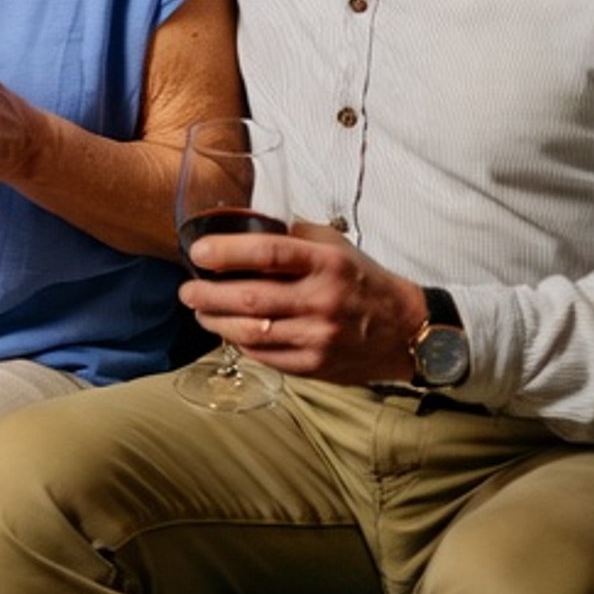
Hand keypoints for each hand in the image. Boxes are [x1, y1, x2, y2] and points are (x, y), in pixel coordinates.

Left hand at [179, 221, 424, 385]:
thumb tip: (246, 226)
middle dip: (208, 294)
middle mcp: (322, 300)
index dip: (227, 252)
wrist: (406, 330)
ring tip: (200, 310)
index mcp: (326, 262)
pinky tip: (229, 332)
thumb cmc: (363, 281)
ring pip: (252, 332)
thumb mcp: (336, 246)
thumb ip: (294, 236)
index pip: (268, 253)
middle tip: (187, 289)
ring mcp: (318, 337)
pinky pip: (266, 356)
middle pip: (250, 298)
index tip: (199, 253)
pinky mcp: (316, 367)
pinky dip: (241, 344)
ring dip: (216, 321)